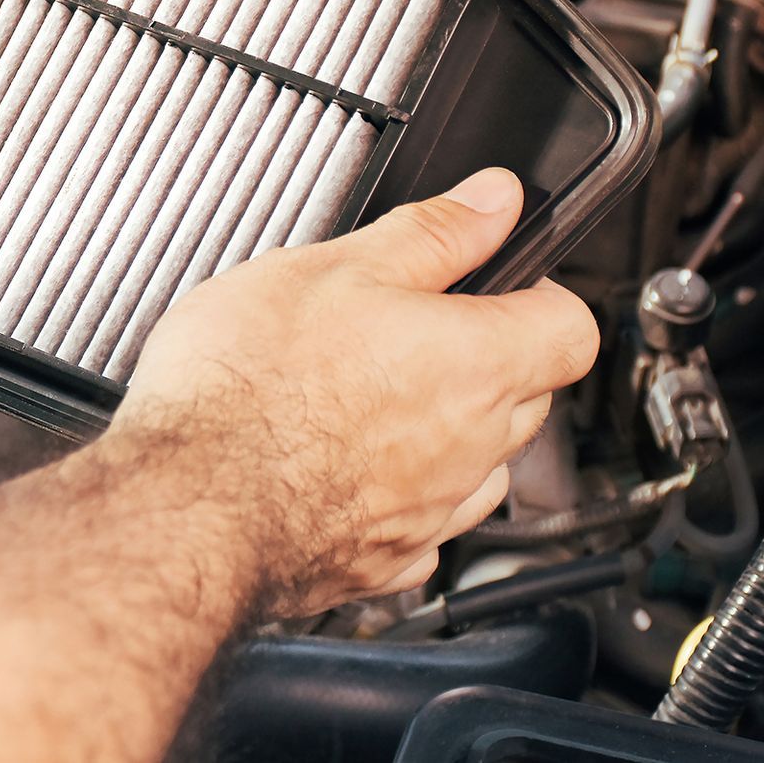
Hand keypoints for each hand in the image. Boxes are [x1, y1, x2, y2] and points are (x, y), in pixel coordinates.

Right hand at [116, 167, 598, 617]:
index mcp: (478, 362)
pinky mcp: (386, 563)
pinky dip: (399, 497)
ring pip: (479, 466)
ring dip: (445, 432)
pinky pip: (423, 527)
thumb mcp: (334, 267)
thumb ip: (432, 233)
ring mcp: (432, 514)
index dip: (537, 296)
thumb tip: (495, 199)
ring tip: (360, 399)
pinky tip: (337, 467)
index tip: (488, 283)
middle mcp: (474, 447)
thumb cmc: (251, 384)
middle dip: (483, 359)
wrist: (191, 500)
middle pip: (527, 397)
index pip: (572, 328)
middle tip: (402, 329)